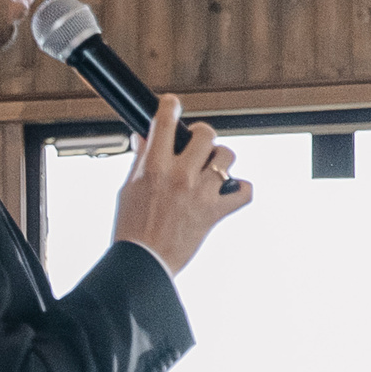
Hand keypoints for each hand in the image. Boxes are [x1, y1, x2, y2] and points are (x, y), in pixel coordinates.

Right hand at [112, 95, 251, 275]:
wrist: (141, 265)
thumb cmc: (131, 232)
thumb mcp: (127, 190)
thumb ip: (140, 161)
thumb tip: (145, 139)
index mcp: (154, 168)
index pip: (165, 122)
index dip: (170, 107)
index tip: (172, 106)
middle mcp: (180, 176)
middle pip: (205, 134)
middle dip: (202, 135)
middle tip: (197, 145)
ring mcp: (201, 193)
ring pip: (227, 157)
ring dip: (220, 160)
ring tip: (211, 171)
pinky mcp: (215, 212)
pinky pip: (244, 191)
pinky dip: (240, 189)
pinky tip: (228, 191)